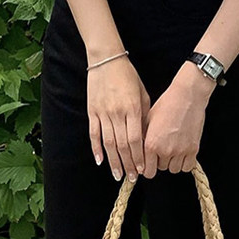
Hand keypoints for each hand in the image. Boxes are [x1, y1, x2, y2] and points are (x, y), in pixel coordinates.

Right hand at [87, 56, 150, 181]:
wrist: (106, 60)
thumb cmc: (128, 76)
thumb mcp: (142, 93)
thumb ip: (144, 115)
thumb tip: (146, 137)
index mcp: (132, 108)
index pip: (136, 139)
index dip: (139, 156)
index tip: (142, 169)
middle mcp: (117, 113)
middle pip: (122, 145)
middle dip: (128, 164)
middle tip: (132, 178)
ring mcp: (102, 113)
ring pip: (108, 143)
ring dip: (114, 162)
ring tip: (118, 175)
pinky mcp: (92, 112)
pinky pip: (94, 134)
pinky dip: (96, 149)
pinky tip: (100, 161)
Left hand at [142, 62, 216, 178]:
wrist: (187, 96)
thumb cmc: (167, 104)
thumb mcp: (148, 120)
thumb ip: (143, 138)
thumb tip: (139, 151)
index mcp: (151, 144)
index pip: (147, 171)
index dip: (147, 169)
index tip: (149, 165)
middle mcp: (165, 150)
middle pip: (160, 169)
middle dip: (159, 161)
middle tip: (161, 150)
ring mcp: (180, 151)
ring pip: (174, 169)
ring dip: (172, 162)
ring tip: (172, 150)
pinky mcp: (193, 149)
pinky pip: (187, 166)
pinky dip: (184, 163)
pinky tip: (182, 153)